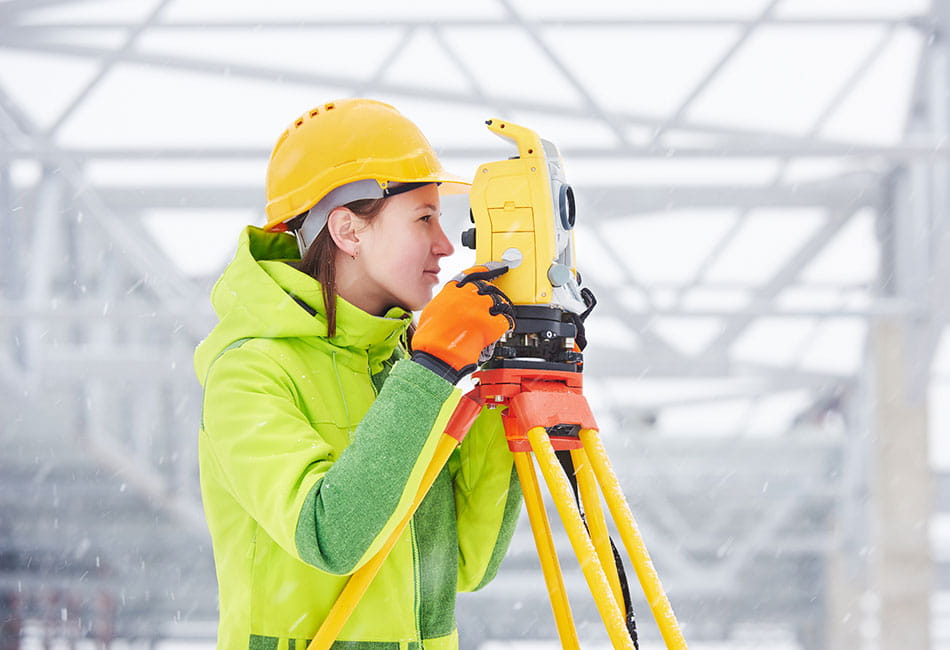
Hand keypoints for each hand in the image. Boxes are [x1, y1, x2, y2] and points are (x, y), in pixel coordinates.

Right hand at [411, 263, 514, 382]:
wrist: (437, 354)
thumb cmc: (431, 337)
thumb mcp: (435, 309)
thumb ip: (450, 298)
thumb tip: (459, 298)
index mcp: (453, 289)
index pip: (475, 273)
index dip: (489, 270)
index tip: (498, 268)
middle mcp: (468, 294)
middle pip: (490, 288)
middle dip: (493, 297)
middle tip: (492, 306)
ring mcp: (481, 307)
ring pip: (500, 302)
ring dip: (499, 311)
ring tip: (493, 320)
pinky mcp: (491, 322)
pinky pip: (505, 319)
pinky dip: (504, 325)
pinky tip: (496, 330)